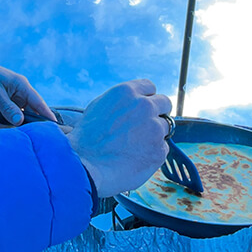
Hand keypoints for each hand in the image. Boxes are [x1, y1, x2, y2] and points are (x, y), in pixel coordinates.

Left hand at [0, 56, 56, 125]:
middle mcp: (21, 93)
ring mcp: (15, 98)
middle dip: (16, 125)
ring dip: (5, 124)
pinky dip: (0, 121)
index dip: (47, 116)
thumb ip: (8, 108)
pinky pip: (9, 116)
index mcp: (22, 86)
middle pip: (28, 114)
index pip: (39, 103)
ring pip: (17, 117)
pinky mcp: (8, 103)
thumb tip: (20, 122)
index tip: (56, 128)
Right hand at [67, 79, 170, 197]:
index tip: (142, 107)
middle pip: (165, 103)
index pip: (149, 86)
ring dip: (154, 134)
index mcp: (127, 92)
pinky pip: (162, 148)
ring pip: (165, 127)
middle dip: (157, 113)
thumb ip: (120, 102)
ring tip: (134, 146)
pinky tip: (135, 158)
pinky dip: (153, 152)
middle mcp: (144, 106)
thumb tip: (132, 103)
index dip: (146, 98)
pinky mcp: (160, 150)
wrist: (86, 165)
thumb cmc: (86, 139)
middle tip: (144, 126)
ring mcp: (155, 128)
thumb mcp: (98, 107)